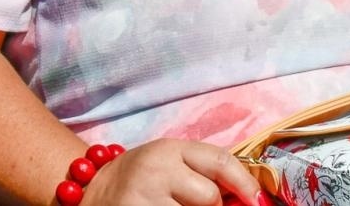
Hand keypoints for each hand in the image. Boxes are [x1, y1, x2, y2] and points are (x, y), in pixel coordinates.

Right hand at [82, 140, 262, 205]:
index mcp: (168, 148)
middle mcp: (156, 169)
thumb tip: (248, 198)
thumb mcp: (167, 163)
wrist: (90, 193)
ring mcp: (144, 198)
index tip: (259, 201)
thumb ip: (202, 172)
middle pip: (209, 197)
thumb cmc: (138, 180)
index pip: (219, 161)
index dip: (245, 184)